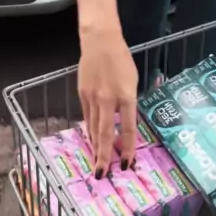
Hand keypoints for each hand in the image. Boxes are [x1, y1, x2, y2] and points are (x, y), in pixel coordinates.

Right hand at [78, 27, 137, 174]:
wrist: (100, 42)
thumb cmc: (121, 59)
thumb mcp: (133, 81)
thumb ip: (128, 102)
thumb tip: (123, 121)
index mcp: (126, 96)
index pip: (127, 128)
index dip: (127, 148)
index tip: (126, 163)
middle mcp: (108, 99)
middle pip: (105, 133)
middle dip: (103, 156)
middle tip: (102, 174)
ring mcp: (92, 97)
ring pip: (93, 127)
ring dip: (95, 146)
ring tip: (96, 163)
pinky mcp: (82, 94)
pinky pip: (87, 117)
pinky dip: (89, 130)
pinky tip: (91, 141)